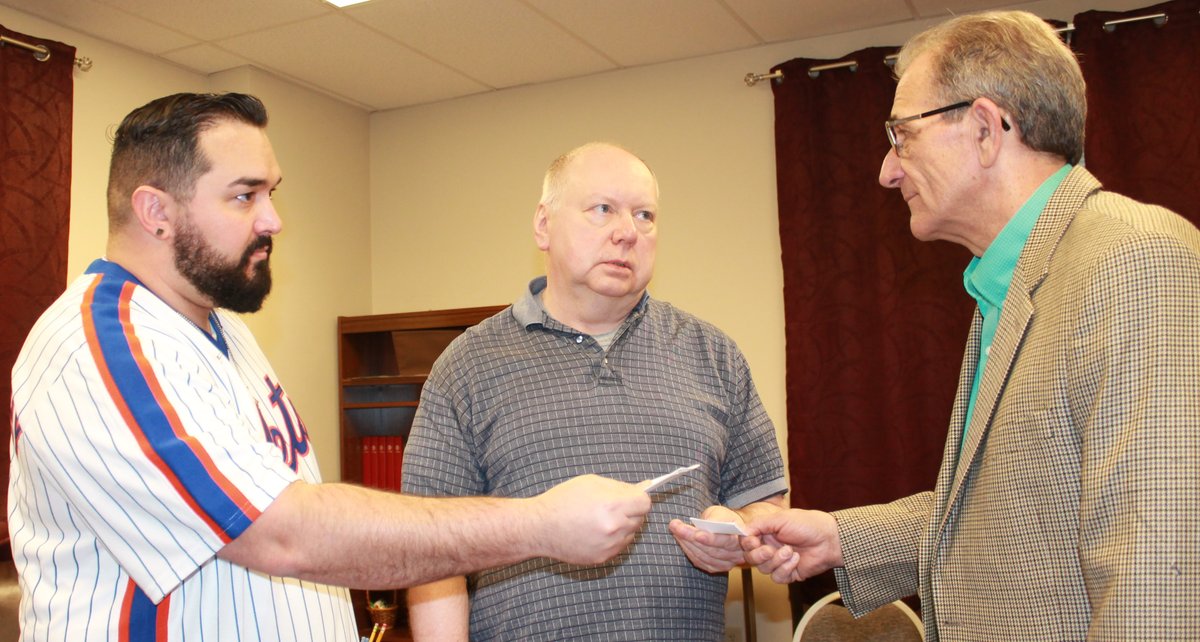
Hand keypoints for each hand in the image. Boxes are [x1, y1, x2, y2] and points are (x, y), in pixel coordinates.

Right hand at [532, 474, 650, 564]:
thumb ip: (619, 487)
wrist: (540, 528)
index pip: (645, 503)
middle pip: (639, 518)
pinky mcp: (603, 557)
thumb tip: (643, 488)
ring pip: (631, 533)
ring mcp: (609, 545)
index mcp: (613, 505)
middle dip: (629, 511)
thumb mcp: (591, 483)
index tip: (631, 498)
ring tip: (600, 519)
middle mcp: (614, 527)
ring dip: (622, 526)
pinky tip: (594, 531)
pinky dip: (612, 538)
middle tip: (611, 507)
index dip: (638, 498)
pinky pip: (619, 546)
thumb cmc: (562, 501)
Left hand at [667, 505, 747, 572]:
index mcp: (741, 537)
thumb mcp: (721, 512)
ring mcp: (726, 563)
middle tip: (675, 526)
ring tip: (675, 530)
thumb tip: (703, 524)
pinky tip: (681, 540)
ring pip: (704, 557)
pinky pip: (700, 562)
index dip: (710, 539)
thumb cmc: (724, 519)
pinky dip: (688, 551)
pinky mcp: (715, 567)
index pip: (725, 541)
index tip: (696, 534)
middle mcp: (736, 554)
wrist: (729, 530)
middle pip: (711, 550)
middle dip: (690, 538)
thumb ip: (715, 518)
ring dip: (686, 544)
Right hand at [741, 509, 841, 583]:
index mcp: (766, 533)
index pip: (746, 542)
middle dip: (759, 555)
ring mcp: (779, 561)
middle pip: (751, 558)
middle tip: (770, 550)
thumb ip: (759, 524)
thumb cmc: (807, 525)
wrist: (829, 540)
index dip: (747, 544)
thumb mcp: (780, 519)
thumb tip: (742, 531)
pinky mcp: (789, 573)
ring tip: (790, 551)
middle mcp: (770, 547)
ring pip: (763, 569)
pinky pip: (777, 577)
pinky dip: (785, 569)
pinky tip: (796, 559)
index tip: (753, 541)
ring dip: (776, 561)